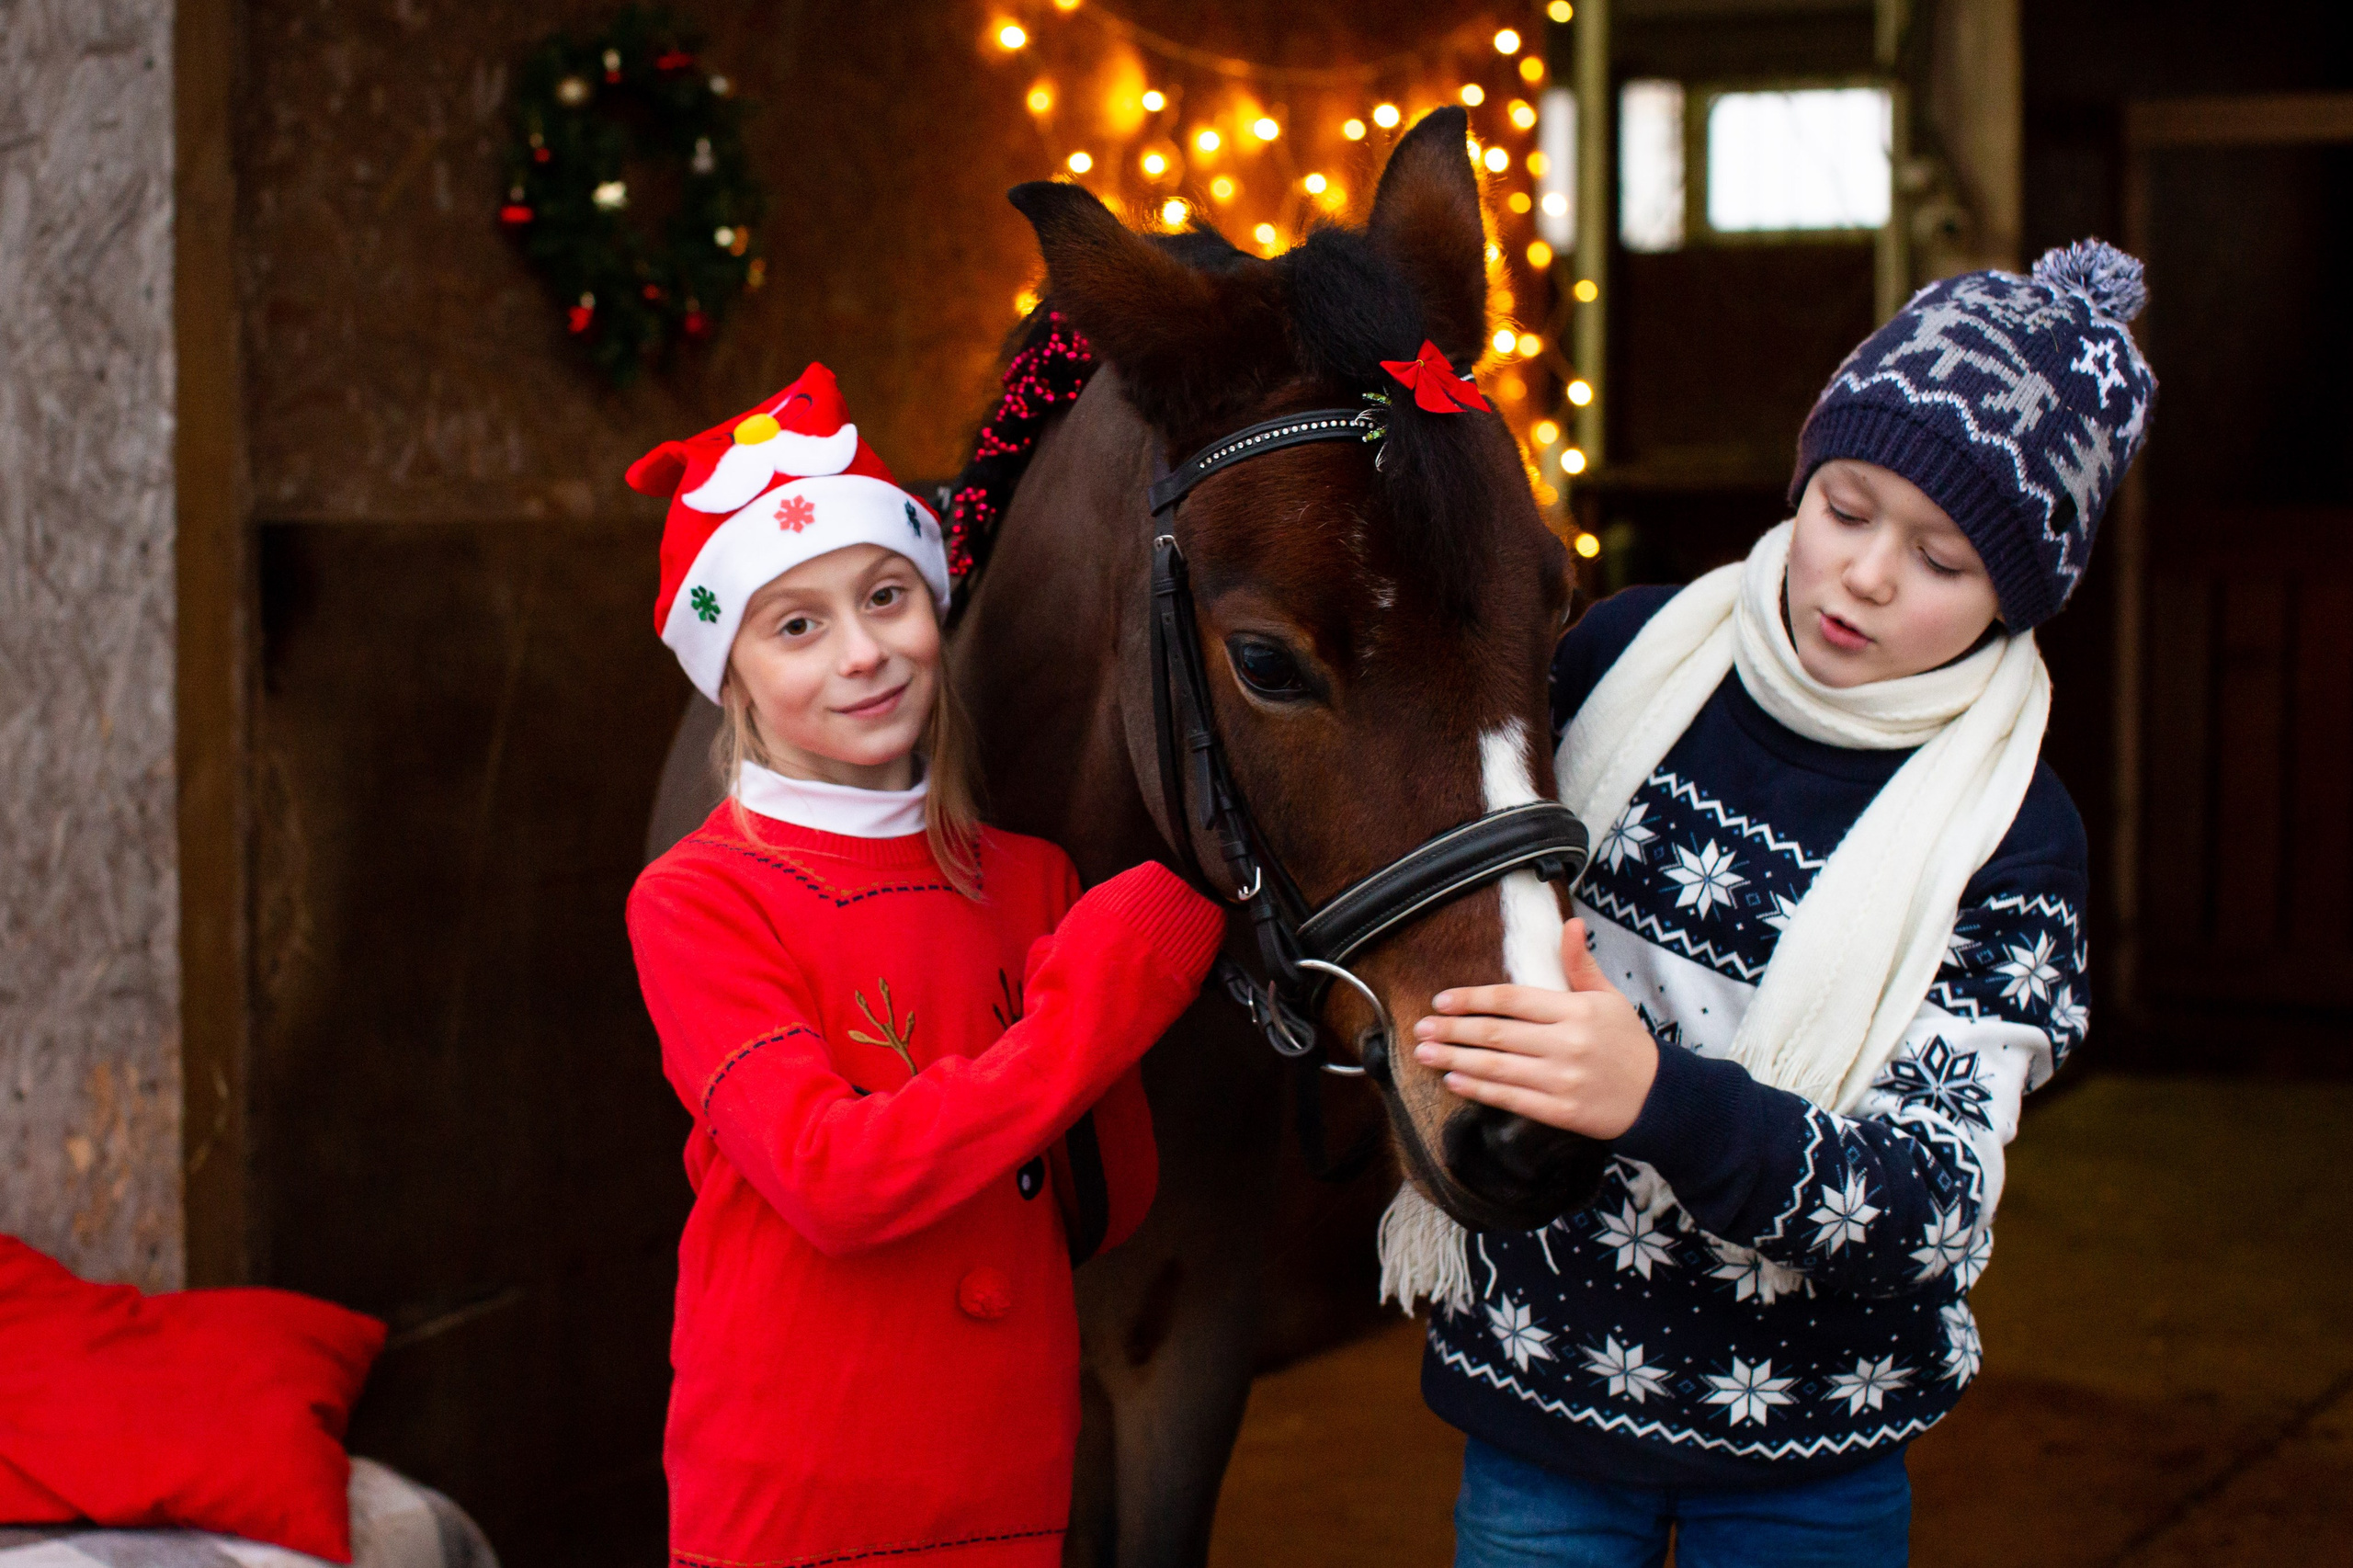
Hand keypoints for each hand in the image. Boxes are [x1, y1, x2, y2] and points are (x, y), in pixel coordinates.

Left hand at [1409, 918, 1659, 1139]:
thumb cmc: (1626, 1041)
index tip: (1442, 1000)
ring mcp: (1562, 1079)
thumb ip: (1580, 964)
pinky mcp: (1561, 1111)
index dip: (1473, 998)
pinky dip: (1479, 1089)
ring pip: (1497, 1067)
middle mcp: (1566, 1043)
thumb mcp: (1609, 997)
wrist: (1658, 1097)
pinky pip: (1511, 1098)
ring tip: (1425, 1052)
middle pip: (1497, 1033)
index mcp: (1575, 1010)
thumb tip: (1571, 923)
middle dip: (1452, 1029)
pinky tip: (1454, 1080)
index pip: (1512, 999)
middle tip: (1420, 1027)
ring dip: (1455, 1059)